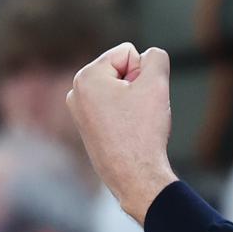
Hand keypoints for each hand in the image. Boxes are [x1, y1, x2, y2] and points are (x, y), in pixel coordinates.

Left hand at [67, 44, 177, 222]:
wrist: (136, 178)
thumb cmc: (143, 132)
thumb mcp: (156, 84)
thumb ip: (156, 58)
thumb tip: (149, 57)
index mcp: (86, 77)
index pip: (128, 53)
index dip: (143, 73)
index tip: (140, 99)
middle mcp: (75, 92)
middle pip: (121, 70)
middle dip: (136, 87)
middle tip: (138, 114)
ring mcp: (78, 112)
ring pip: (120, 91)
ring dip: (133, 102)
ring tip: (133, 125)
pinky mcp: (87, 128)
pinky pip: (114, 109)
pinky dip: (126, 117)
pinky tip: (127, 135)